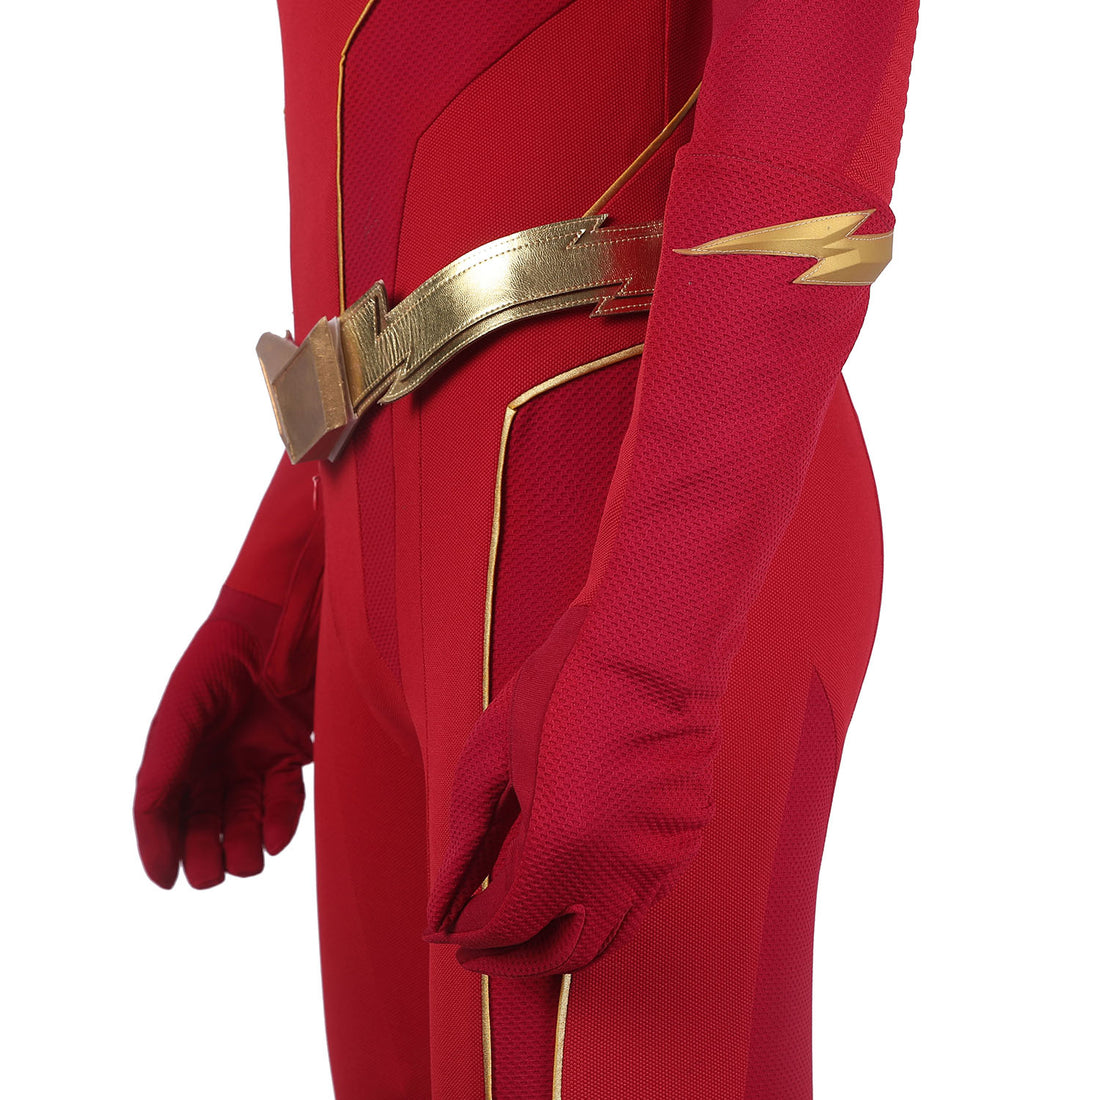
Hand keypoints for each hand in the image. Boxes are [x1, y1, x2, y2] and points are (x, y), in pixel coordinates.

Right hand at [134, 588, 313, 888]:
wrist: (280, 623)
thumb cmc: (222, 657)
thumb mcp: (183, 711)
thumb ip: (165, 765)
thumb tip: (154, 826)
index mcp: (178, 749)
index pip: (162, 810)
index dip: (159, 847)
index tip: (165, 880)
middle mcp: (214, 759)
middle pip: (202, 823)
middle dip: (202, 854)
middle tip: (209, 871)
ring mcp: (253, 758)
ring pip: (243, 821)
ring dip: (241, 848)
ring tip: (244, 863)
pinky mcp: (291, 752)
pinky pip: (283, 800)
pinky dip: (279, 823)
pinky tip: (274, 839)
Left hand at [423, 602, 719, 975]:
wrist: (648, 643)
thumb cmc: (562, 686)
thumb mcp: (490, 755)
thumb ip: (465, 838)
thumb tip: (442, 900)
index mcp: (562, 844)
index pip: (511, 927)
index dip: (476, 939)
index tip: (454, 934)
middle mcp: (620, 865)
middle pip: (568, 954)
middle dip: (519, 959)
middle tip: (487, 945)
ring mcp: (663, 855)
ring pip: (616, 936)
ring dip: (568, 939)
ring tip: (530, 917)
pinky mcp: (688, 836)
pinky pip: (646, 898)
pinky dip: (609, 907)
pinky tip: (581, 880)